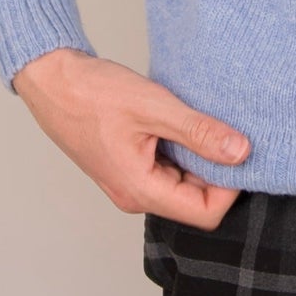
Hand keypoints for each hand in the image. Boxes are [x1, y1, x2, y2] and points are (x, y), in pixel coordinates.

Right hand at [10, 47, 249, 229]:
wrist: (53, 82)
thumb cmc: (94, 94)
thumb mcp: (155, 107)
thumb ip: (199, 132)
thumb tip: (241, 152)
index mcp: (140, 190)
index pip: (205, 213)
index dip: (231, 187)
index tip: (242, 151)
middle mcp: (135, 195)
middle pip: (196, 201)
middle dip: (219, 171)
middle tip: (230, 131)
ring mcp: (130, 183)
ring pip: (182, 184)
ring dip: (200, 158)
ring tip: (206, 123)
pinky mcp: (128, 167)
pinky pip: (167, 170)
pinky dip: (183, 150)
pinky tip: (186, 123)